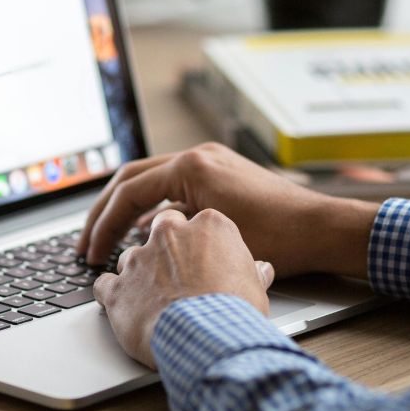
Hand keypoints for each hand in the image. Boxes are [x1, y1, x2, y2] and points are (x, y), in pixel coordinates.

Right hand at [79, 143, 376, 279]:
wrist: (323, 229)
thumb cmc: (279, 238)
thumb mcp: (214, 238)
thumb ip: (170, 234)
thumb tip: (138, 243)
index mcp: (192, 166)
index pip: (129, 191)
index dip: (104, 226)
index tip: (92, 253)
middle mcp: (199, 156)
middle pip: (132, 179)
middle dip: (104, 213)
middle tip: (86, 244)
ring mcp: (211, 162)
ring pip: (151, 181)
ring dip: (127, 210)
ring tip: (109, 242)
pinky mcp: (221, 175)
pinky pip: (174, 188)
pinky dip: (155, 210)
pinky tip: (147, 238)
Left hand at [93, 208, 274, 367]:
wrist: (206, 337)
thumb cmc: (234, 312)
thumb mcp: (255, 288)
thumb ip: (252, 272)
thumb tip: (262, 271)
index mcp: (208, 226)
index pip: (198, 222)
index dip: (199, 244)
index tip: (202, 259)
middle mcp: (169, 234)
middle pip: (161, 230)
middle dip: (165, 248)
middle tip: (176, 273)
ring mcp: (139, 259)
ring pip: (131, 257)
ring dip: (139, 274)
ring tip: (153, 299)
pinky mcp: (117, 287)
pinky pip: (105, 285)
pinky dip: (112, 295)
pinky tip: (124, 308)